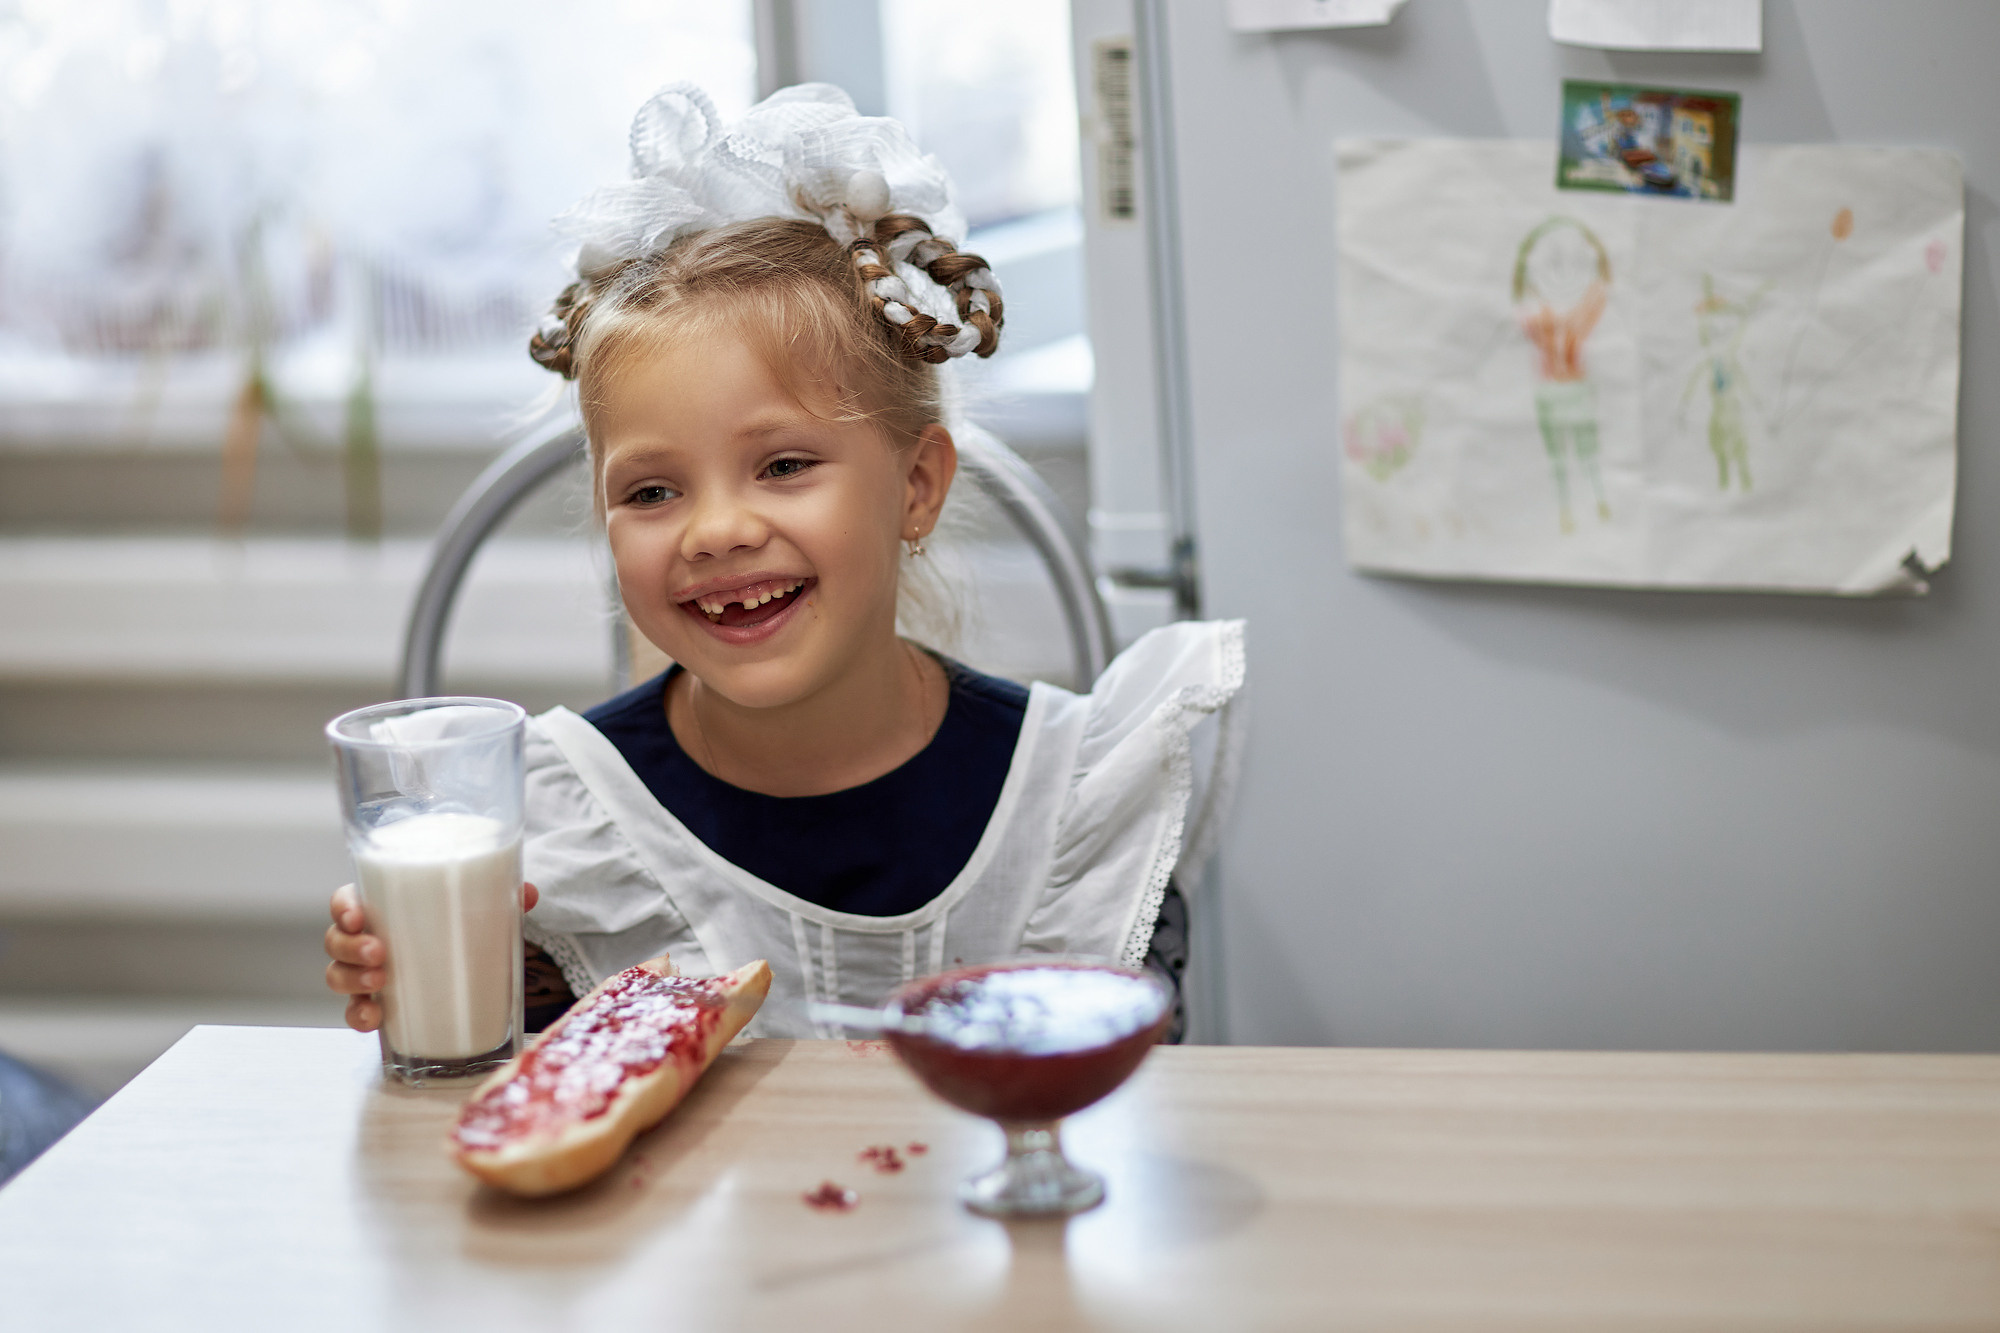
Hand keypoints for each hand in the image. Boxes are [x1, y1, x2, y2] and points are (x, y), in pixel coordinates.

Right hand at [323, 881, 539, 1033]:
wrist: (469, 965)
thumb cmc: (460, 926)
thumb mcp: (481, 908)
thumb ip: (501, 897)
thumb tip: (527, 892)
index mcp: (382, 907)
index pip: (346, 900)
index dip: (343, 907)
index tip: (358, 915)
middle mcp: (366, 939)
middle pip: (336, 940)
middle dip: (351, 947)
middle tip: (380, 953)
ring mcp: (365, 973)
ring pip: (337, 975)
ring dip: (351, 979)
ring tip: (379, 983)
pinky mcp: (375, 1004)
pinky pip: (354, 1012)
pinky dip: (358, 1016)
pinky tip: (374, 1019)